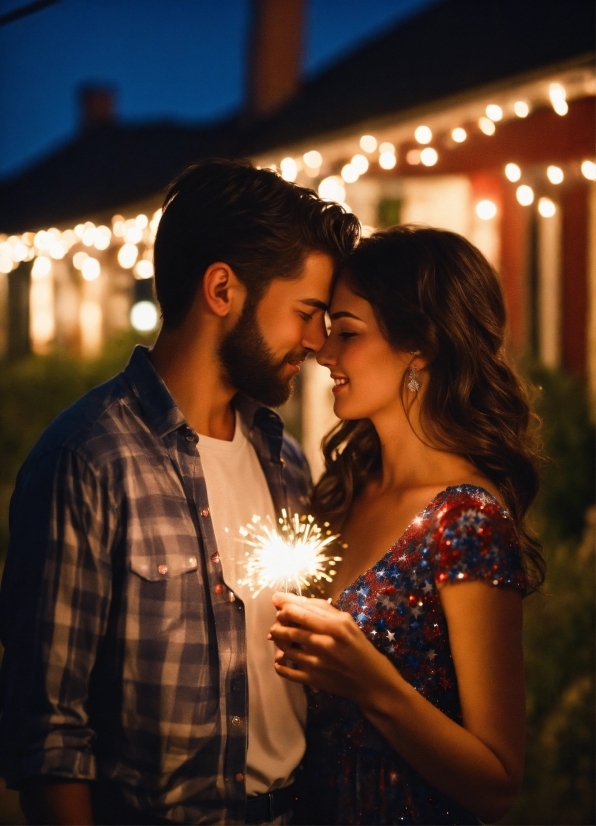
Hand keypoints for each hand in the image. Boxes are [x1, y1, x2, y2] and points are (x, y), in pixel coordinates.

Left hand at [269, 592, 390, 700]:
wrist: (372, 682)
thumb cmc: (359, 647)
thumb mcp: (347, 622)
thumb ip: (323, 610)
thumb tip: (295, 600)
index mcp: (335, 626)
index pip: (300, 611)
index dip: (284, 604)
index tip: (276, 600)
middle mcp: (324, 643)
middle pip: (289, 628)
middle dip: (278, 622)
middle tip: (278, 621)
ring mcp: (317, 663)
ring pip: (285, 648)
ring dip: (278, 641)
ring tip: (280, 637)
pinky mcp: (313, 680)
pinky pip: (286, 672)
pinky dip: (280, 665)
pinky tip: (281, 660)